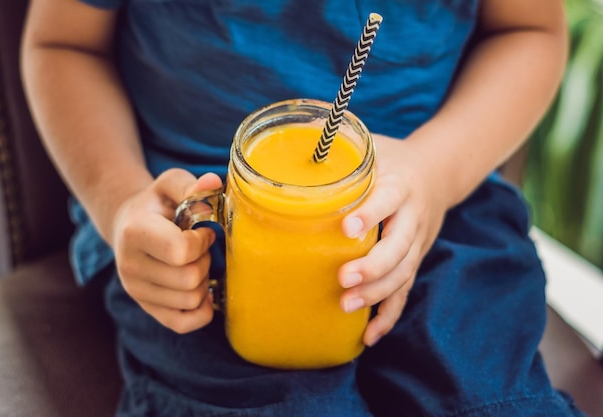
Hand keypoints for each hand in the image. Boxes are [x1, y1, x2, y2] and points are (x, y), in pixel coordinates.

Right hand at [111, 169, 222, 332]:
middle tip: (201, 248)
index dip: (202, 241)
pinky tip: (202, 289)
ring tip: (195, 263)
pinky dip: (201, 311)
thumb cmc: (156, 204)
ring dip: (204, 282)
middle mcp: (130, 266)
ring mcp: (137, 291)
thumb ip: (190, 185)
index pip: (181, 251)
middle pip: (190, 279)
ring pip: (191, 301)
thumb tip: (212, 183)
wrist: (127, 226)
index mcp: (135, 232)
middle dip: (205, 261)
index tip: (203, 230)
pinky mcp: (147, 309)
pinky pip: (183, 324)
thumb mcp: (169, 184)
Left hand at [338, 134, 448, 346]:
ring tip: (347, 306)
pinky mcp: (414, 260)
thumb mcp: (371, 143)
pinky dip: (389, 315)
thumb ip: (336, 139)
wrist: (438, 172)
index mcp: (400, 183)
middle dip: (373, 266)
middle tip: (342, 279)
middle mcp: (412, 216)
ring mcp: (416, 242)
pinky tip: (369, 335)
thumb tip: (291, 129)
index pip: (389, 199)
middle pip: (399, 246)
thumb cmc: (392, 158)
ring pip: (403, 273)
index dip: (371, 213)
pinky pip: (405, 292)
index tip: (347, 228)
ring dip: (377, 293)